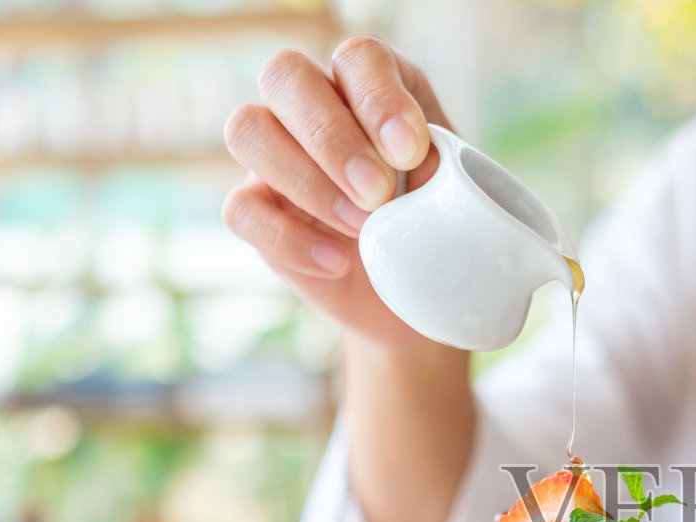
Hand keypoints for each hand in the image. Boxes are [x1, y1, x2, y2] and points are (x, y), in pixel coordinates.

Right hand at [222, 36, 450, 347]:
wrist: (416, 289)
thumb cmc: (437, 225)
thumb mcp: (454, 196)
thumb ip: (442, 172)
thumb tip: (421, 170)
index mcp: (370, 83)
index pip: (358, 58)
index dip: (379, 99)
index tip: (411, 152)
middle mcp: (313, 105)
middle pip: (285, 76)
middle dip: (333, 137)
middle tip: (380, 194)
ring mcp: (274, 153)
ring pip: (248, 129)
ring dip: (307, 181)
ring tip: (364, 228)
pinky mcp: (256, 209)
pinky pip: (241, 209)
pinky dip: (290, 239)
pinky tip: (339, 262)